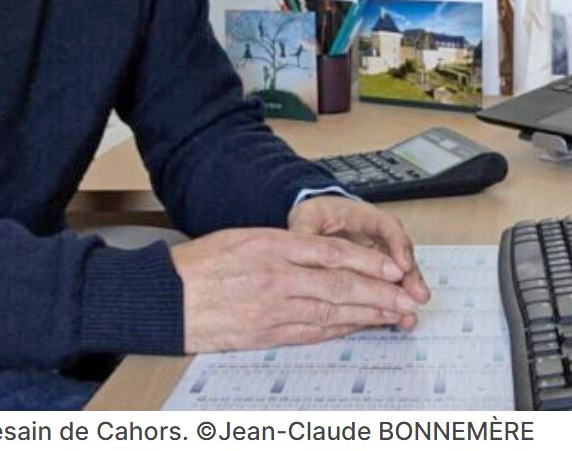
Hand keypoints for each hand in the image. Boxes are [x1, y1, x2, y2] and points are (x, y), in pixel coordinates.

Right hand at [169, 228, 422, 352]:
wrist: (163, 298)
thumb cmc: (199, 264)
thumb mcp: (244, 237)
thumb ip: (285, 244)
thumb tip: (325, 253)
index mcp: (273, 246)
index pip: (334, 253)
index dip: (370, 263)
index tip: (394, 269)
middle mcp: (277, 278)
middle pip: (341, 286)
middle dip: (380, 295)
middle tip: (408, 300)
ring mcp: (272, 309)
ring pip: (331, 313)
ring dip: (367, 316)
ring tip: (395, 317)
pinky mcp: (265, 334)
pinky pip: (311, 333)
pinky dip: (338, 331)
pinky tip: (357, 329)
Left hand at [288, 195, 430, 319]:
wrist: (316, 223)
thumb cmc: (315, 218)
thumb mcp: (308, 219)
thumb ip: (306, 232)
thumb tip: (299, 240)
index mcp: (364, 217)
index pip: (387, 226)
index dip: (397, 245)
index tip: (403, 265)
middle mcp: (378, 238)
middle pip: (400, 255)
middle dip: (410, 277)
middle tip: (416, 296)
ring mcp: (379, 257)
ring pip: (399, 275)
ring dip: (405, 295)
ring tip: (410, 317)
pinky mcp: (374, 276)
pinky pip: (387, 289)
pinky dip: (391, 305)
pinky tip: (399, 322)